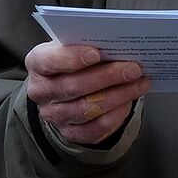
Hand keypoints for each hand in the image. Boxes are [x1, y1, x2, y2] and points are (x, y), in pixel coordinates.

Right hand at [25, 43, 149, 146]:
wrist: (65, 88)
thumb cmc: (72, 60)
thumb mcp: (72, 46)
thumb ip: (87, 44)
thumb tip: (118, 45)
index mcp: (37, 63)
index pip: (48, 61)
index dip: (71, 58)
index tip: (96, 53)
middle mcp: (41, 92)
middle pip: (74, 86)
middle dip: (108, 77)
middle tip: (133, 68)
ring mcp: (55, 115)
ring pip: (88, 109)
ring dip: (119, 95)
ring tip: (140, 83)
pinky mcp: (70, 133)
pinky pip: (95, 128)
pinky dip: (116, 115)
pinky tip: (129, 102)